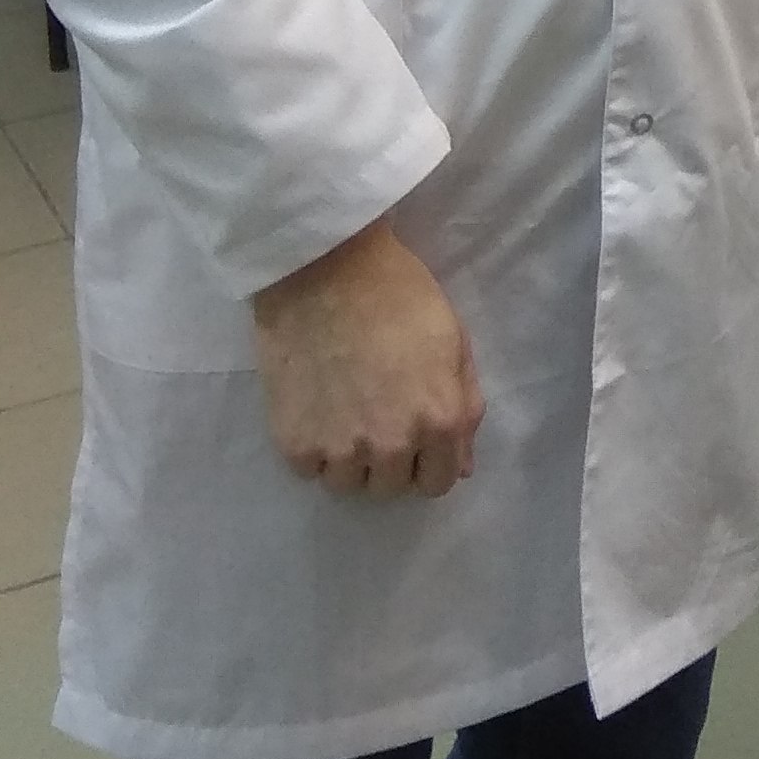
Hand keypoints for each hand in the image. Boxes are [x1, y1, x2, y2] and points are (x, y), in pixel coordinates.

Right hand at [250, 221, 482, 499]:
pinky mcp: (294, 444)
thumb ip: (464, 407)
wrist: (325, 270)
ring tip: (344, 412)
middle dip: (391, 461)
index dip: (430, 460)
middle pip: (391, 488)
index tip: (416, 436)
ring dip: (349, 459)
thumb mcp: (454, 342)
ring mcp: (339, 450)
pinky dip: (313, 449)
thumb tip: (460, 466)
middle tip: (377, 417)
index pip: (438, 482)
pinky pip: (309, 470)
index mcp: (440, 422)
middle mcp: (392, 447)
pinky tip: (317, 408)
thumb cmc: (400, 295)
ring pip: (347, 484)